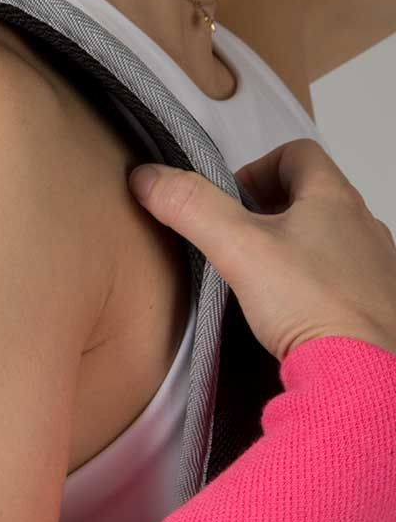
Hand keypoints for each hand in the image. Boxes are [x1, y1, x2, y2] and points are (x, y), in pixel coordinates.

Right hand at [128, 138, 395, 360]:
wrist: (360, 367)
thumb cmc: (310, 304)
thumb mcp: (237, 247)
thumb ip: (191, 209)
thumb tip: (148, 177)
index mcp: (334, 198)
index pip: (296, 154)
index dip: (255, 168)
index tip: (229, 204)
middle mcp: (362, 224)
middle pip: (310, 196)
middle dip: (269, 212)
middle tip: (236, 242)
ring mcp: (373, 266)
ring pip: (326, 239)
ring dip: (292, 248)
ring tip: (259, 279)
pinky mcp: (372, 304)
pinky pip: (339, 279)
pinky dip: (311, 285)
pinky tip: (289, 312)